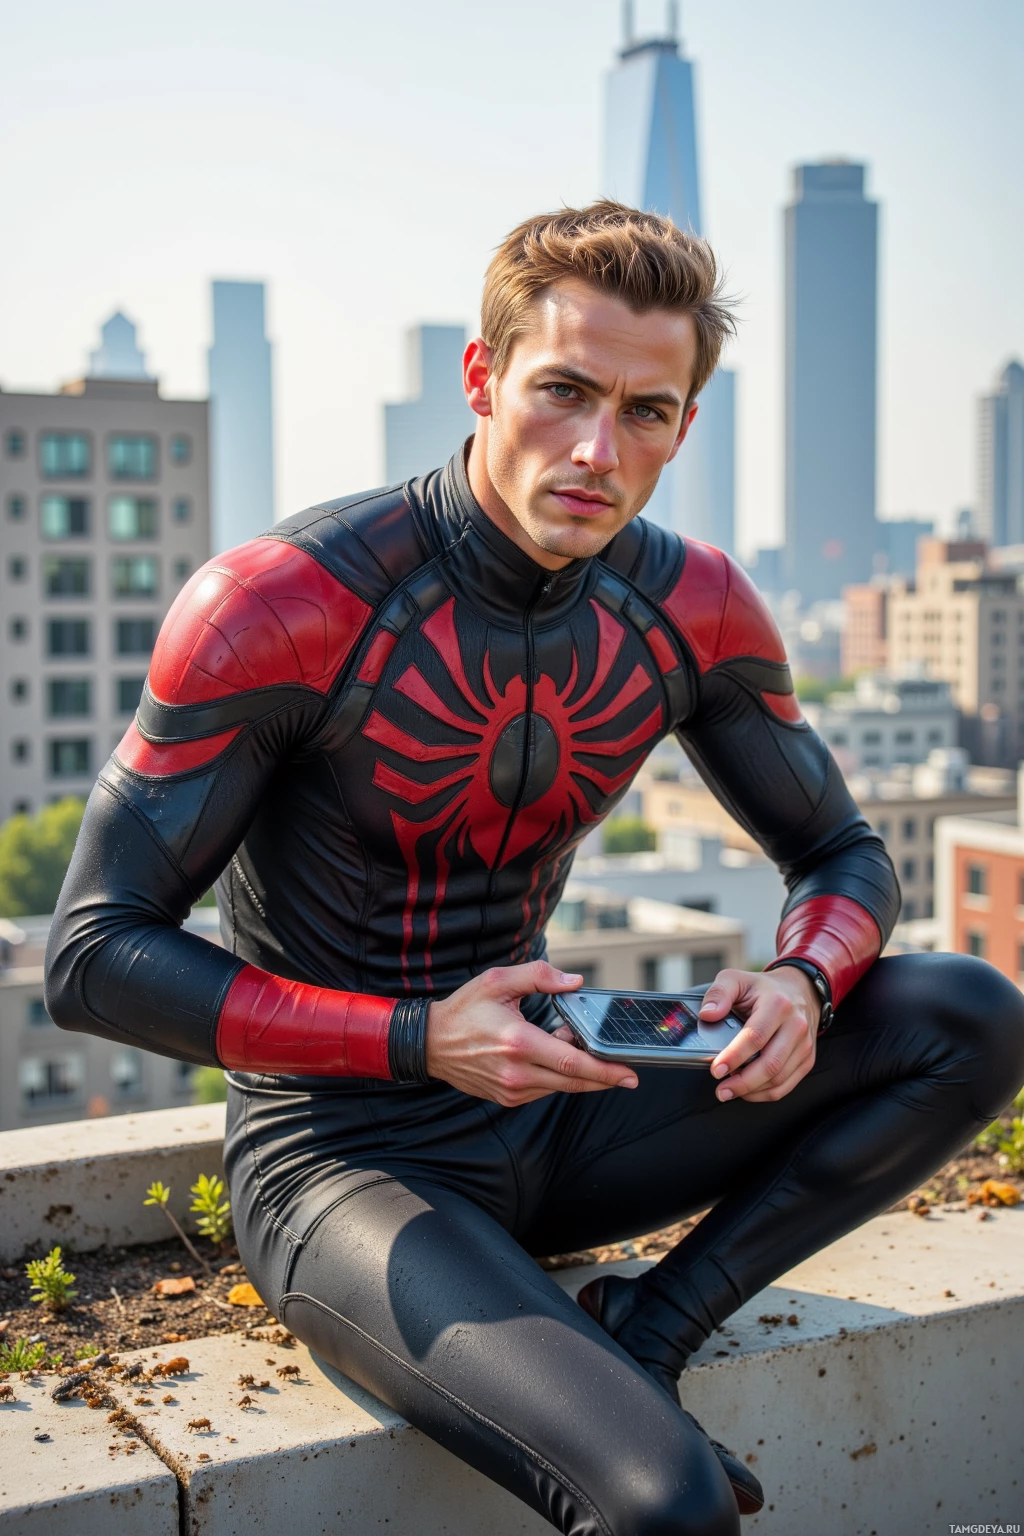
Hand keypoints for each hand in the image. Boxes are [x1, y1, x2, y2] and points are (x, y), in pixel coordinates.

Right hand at [426, 961, 638, 1106]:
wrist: (430, 1043)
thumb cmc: (465, 1010)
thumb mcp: (498, 980)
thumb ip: (539, 977)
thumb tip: (575, 982)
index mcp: (518, 1042)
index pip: (572, 1062)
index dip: (605, 1069)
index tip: (629, 1073)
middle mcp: (517, 1072)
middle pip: (574, 1081)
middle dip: (605, 1078)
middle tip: (629, 1074)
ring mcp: (512, 1089)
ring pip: (561, 1088)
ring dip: (578, 1072)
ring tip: (571, 1044)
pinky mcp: (508, 1097)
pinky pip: (545, 1090)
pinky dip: (557, 1077)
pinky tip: (552, 1055)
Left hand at [698, 966, 819, 1103]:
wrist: (799, 990)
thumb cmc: (763, 988)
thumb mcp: (736, 979)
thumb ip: (718, 993)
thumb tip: (707, 1014)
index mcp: (777, 1004)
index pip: (755, 1036)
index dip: (734, 1056)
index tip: (716, 1069)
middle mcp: (795, 1026)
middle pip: (770, 1064)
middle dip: (743, 1083)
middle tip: (721, 1090)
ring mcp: (804, 1044)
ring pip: (779, 1079)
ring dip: (752, 1090)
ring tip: (729, 1090)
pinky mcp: (807, 1059)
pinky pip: (786, 1085)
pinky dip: (765, 1093)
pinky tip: (748, 1091)